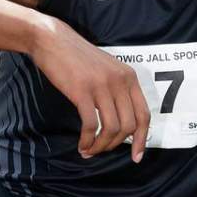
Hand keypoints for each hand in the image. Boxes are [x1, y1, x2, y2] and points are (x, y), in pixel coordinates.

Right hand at [30, 17, 150, 161]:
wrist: (52, 40)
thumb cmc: (76, 57)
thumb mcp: (106, 69)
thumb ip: (116, 89)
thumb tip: (120, 121)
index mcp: (129, 77)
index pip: (144, 115)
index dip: (141, 139)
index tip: (135, 156)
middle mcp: (120, 81)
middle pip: (128, 126)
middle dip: (115, 145)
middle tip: (101, 150)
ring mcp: (102, 86)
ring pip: (111, 128)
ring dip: (100, 146)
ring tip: (89, 151)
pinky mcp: (82, 91)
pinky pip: (91, 125)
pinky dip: (87, 140)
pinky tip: (82, 144)